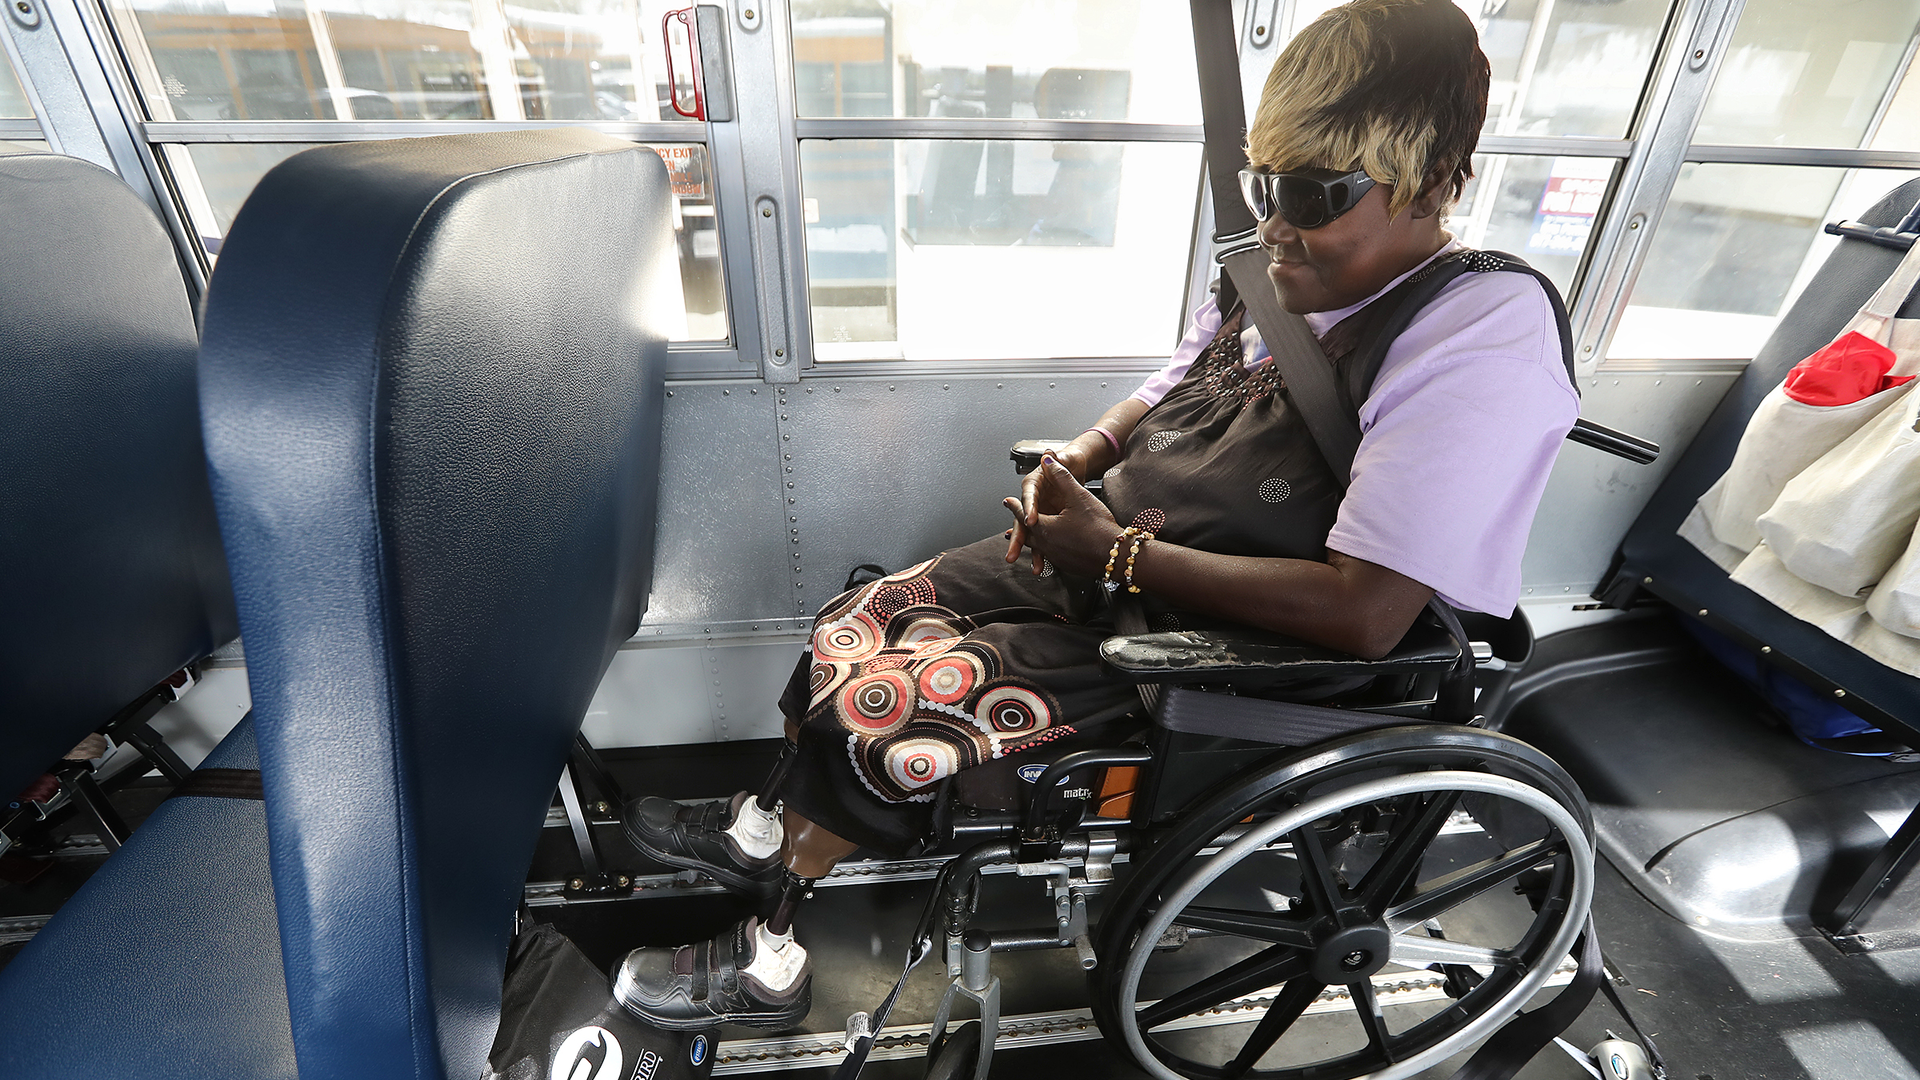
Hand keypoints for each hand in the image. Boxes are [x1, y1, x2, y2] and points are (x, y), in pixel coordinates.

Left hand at [1002, 455, 1119, 577]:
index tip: (1008, 502)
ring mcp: (1057, 558)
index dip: (1015, 506)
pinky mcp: (1068, 565)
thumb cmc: (1098, 527)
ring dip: (1031, 541)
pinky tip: (1052, 549)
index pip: (1022, 514)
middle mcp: (1046, 545)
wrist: (1117, 554)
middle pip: (1027, 535)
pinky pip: (1051, 555)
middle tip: (1012, 527)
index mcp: (1044, 528)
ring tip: (1027, 539)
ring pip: (1038, 547)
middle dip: (1019, 529)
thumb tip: (1048, 460)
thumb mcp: (1077, 495)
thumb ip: (1061, 476)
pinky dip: (1046, 549)